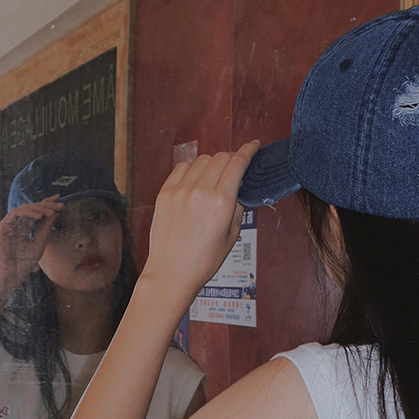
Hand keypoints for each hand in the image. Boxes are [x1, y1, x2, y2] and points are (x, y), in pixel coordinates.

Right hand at [0, 196, 63, 299]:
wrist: (10, 277)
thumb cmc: (22, 264)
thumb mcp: (39, 243)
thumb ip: (45, 228)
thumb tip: (54, 214)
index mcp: (23, 228)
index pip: (35, 211)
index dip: (46, 203)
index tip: (59, 199)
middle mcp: (16, 225)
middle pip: (31, 208)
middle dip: (46, 205)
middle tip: (60, 206)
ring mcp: (8, 226)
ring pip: (23, 208)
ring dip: (38, 208)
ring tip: (50, 212)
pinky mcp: (2, 228)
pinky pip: (15, 214)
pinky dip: (27, 213)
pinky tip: (39, 216)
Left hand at [143, 141, 259, 304]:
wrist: (172, 272)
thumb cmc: (203, 260)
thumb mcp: (232, 235)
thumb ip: (237, 207)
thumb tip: (238, 189)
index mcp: (221, 201)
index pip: (237, 163)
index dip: (248, 150)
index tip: (253, 146)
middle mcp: (200, 191)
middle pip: (220, 157)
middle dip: (232, 158)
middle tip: (235, 166)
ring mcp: (180, 190)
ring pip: (201, 160)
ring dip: (212, 164)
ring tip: (214, 179)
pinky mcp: (165, 193)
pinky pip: (181, 168)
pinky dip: (192, 169)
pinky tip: (195, 180)